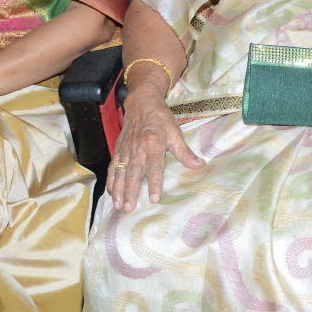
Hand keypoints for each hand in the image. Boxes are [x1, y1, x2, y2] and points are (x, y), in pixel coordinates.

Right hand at [107, 93, 205, 211]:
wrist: (141, 103)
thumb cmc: (160, 118)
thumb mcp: (175, 132)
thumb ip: (185, 152)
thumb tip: (200, 165)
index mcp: (153, 143)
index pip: (154, 166)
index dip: (154, 183)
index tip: (154, 199)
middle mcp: (137, 148)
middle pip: (133, 173)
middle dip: (130, 191)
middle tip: (130, 208)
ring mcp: (126, 149)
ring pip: (120, 172)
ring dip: (118, 190)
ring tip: (119, 206)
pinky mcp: (118, 149)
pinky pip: (113, 167)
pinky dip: (111, 181)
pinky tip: (111, 193)